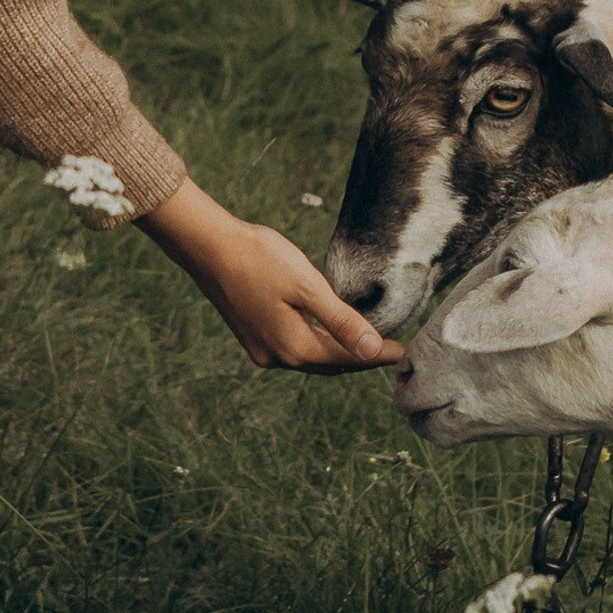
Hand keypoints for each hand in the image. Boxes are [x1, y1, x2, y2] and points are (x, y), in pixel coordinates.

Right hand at [139, 179, 401, 371]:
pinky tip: (326, 333)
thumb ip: (340, 321)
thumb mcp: (307, 286)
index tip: (403, 351)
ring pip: (311, 358)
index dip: (377, 354)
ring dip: (338, 353)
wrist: (210, 248)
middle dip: (360, 358)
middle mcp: (276, 358)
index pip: (347, 358)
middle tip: (389, 349)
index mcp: (293, 347)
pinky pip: (294, 349)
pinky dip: (316, 345)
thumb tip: (372, 349)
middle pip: (329, 364)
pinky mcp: (252, 337)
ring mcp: (261, 350)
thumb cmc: (260, 259)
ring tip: (365, 343)